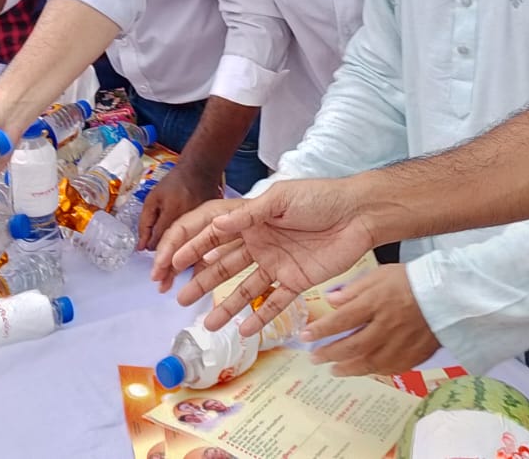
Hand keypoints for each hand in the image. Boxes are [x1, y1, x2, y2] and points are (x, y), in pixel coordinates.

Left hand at [138, 164, 223, 251]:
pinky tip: (189, 230)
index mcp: (173, 211)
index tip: (149, 243)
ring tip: (176, 231)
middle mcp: (190, 218)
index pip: (158, 240)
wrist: (200, 170)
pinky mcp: (213, 223)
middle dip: (164, 245)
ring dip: (178, 243)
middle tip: (162, 236)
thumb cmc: (175, 183)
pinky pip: (198, 239)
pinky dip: (191, 238)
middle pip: (173, 245)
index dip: (150, 243)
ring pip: (186, 245)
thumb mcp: (153, 198)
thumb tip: (141, 246)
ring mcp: (204, 221)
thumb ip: (145, 223)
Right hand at [153, 176, 375, 334]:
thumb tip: (217, 225)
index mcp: (251, 219)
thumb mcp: (281, 198)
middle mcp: (258, 242)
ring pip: (244, 289)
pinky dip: (260, 317)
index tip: (169, 263)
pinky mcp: (296, 280)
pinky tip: (244, 331)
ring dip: (226, 306)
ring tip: (208, 325)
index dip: (189, 246)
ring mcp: (276, 263)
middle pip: (222, 265)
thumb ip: (250, 214)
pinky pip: (275, 302)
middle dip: (200, 281)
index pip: (211, 233)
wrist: (359, 214)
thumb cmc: (319, 197)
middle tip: (179, 298)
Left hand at [297, 265, 439, 377]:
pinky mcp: (413, 355)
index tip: (304, 336)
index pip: (341, 320)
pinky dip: (372, 371)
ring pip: (369, 362)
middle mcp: (386, 326)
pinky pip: (389, 368)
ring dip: (347, 368)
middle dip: (329, 353)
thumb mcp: (379, 274)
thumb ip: (354, 289)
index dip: (320, 330)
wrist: (447, 295)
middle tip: (314, 357)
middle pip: (352, 346)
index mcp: (375, 303)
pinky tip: (363, 369)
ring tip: (333, 369)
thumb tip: (330, 300)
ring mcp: (400, 343)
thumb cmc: (410, 280)